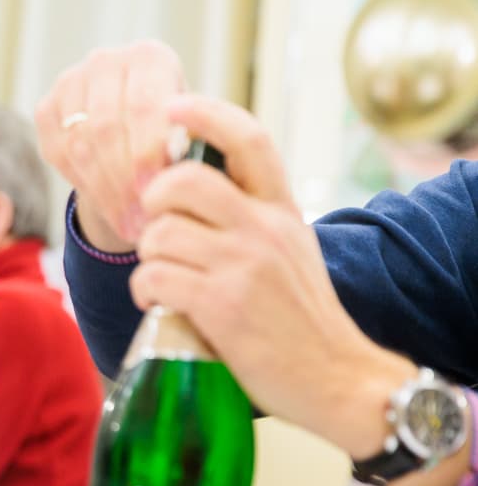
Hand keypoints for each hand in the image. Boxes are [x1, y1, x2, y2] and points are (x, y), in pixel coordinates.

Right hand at [35, 41, 184, 251]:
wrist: (138, 130)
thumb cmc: (177, 132)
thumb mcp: (196, 133)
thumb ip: (191, 146)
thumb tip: (178, 177)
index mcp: (150, 57)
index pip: (142, 105)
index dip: (146, 153)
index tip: (155, 193)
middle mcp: (106, 61)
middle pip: (106, 127)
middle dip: (123, 181)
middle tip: (140, 221)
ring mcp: (70, 82)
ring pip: (80, 144)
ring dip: (104, 191)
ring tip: (127, 224)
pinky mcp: (46, 107)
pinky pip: (58, 152)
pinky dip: (82, 184)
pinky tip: (107, 207)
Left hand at [128, 94, 411, 456]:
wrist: (338, 379)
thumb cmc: (300, 317)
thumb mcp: (289, 250)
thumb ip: (249, 217)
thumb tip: (186, 187)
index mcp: (281, 210)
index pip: (249, 140)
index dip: (206, 114)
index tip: (173, 106)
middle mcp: (264, 229)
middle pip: (183, 181)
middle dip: (153, 202)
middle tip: (158, 229)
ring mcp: (244, 265)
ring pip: (160, 233)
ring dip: (149, 258)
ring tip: (165, 280)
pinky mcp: (222, 305)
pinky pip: (154, 278)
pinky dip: (146, 292)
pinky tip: (161, 305)